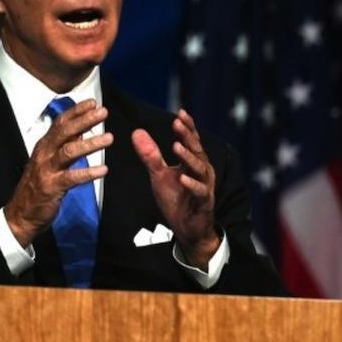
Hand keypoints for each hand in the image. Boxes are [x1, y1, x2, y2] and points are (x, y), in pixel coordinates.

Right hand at [5, 99, 111, 246]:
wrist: (22, 214)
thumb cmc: (39, 186)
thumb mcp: (49, 161)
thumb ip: (63, 146)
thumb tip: (80, 132)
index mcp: (44, 145)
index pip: (60, 123)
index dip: (76, 111)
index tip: (93, 102)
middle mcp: (44, 154)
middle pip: (64, 132)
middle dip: (84, 120)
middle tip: (103, 112)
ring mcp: (47, 170)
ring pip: (69, 151)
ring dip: (90, 144)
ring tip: (109, 138)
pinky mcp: (52, 187)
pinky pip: (72, 178)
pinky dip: (88, 173)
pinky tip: (104, 170)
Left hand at [131, 109, 219, 268]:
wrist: (187, 228)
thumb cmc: (176, 199)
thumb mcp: (159, 175)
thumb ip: (150, 155)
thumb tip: (137, 132)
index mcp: (192, 162)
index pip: (191, 141)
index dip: (187, 127)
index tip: (180, 113)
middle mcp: (202, 171)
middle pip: (196, 150)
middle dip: (187, 136)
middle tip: (178, 123)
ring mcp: (204, 186)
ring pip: (199, 168)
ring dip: (188, 157)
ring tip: (176, 146)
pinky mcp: (204, 203)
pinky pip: (200, 192)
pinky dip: (192, 184)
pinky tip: (183, 178)